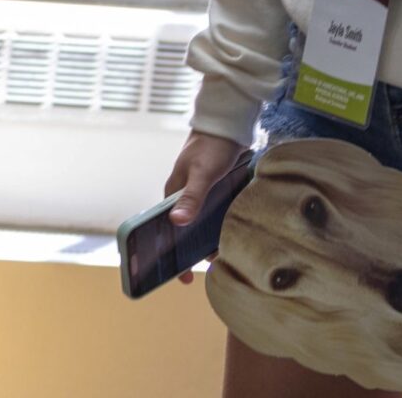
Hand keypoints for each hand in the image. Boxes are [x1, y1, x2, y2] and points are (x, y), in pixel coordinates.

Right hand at [162, 131, 245, 283]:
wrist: (228, 123)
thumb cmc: (212, 145)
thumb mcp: (202, 173)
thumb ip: (192, 196)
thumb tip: (177, 222)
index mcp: (172, 196)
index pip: (167, 233)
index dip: (172, 257)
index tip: (182, 278)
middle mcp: (183, 199)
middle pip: (185, 233)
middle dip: (195, 252)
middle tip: (213, 266)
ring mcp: (200, 195)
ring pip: (202, 226)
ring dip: (212, 239)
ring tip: (227, 252)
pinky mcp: (215, 191)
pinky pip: (216, 215)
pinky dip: (222, 225)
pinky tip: (235, 233)